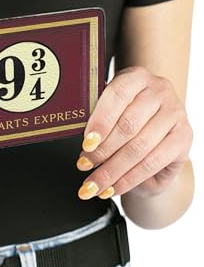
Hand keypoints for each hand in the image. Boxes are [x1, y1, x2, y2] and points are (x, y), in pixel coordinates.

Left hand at [75, 66, 192, 199]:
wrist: (155, 136)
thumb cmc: (124, 119)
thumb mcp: (109, 113)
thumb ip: (96, 120)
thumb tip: (83, 145)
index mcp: (136, 77)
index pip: (117, 96)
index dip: (100, 122)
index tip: (86, 144)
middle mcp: (159, 90)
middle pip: (128, 125)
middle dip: (102, 151)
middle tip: (83, 166)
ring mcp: (176, 113)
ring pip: (139, 148)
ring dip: (112, 171)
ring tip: (93, 185)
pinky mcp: (184, 137)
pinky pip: (152, 163)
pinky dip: (128, 179)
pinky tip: (112, 189)